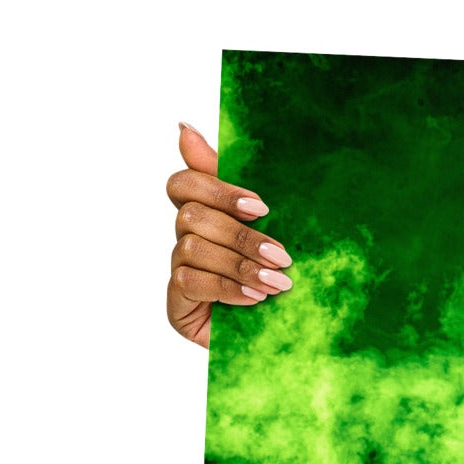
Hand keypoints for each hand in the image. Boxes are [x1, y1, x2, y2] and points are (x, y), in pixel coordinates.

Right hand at [165, 122, 293, 347]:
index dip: (217, 189)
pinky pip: (189, 282)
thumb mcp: (273, 228)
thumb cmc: (281, 277)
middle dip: (242, 236)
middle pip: (191, 215)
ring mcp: (179, 271)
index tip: (261, 207)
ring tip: (279, 284)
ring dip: (240, 265)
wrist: (286, 337)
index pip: (184, 183)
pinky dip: (227, 288)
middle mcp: (186, 239)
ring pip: (192, 248)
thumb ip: (238, 185)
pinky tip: (256, 299)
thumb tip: (183, 126)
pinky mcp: (176, 304)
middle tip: (283, 256)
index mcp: (207, 214)